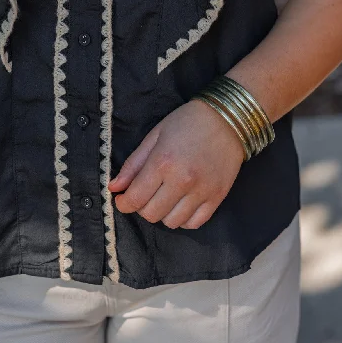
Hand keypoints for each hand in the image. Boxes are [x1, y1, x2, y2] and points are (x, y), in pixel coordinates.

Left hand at [108, 98, 244, 229]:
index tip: (122, 199)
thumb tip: (114, 187)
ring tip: (165, 196)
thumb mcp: (155, 136)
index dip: (123, 203)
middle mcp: (182, 181)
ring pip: (172, 222)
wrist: (227, 118)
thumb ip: (133, 164)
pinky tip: (181, 203)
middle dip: (141, 207)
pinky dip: (183, 218)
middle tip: (145, 193)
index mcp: (162, 162)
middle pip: (151, 214)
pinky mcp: (217, 198)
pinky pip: (194, 223)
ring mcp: (201, 192)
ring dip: (163, 213)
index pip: (135, 198)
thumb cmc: (187, 122)